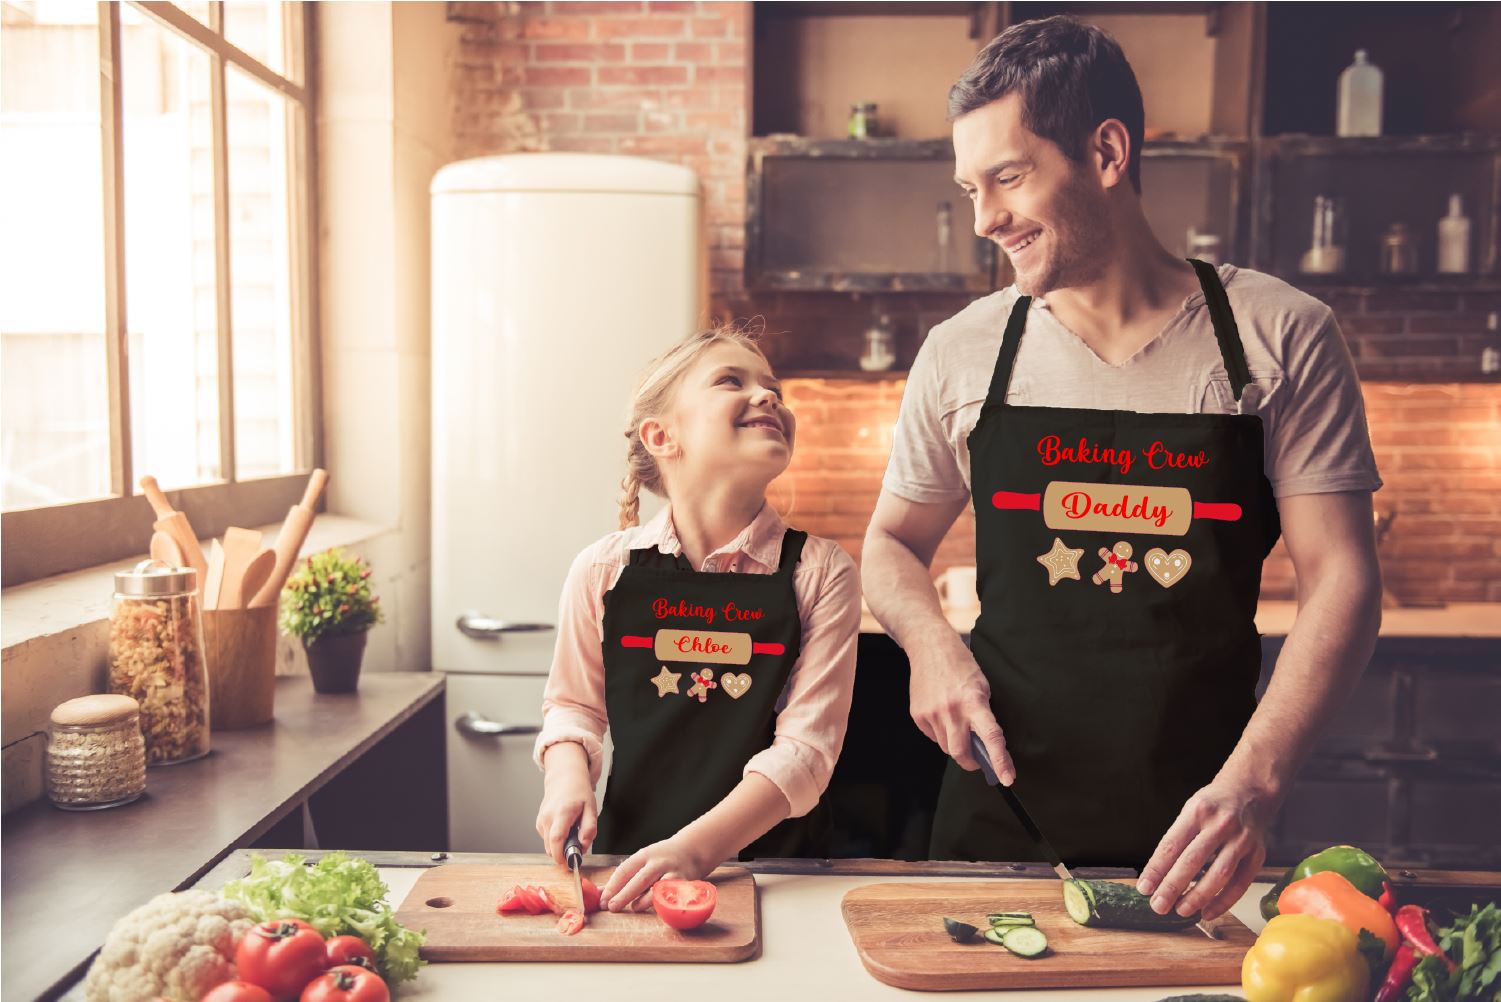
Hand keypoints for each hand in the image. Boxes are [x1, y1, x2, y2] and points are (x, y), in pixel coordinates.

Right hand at [535, 747, 597, 866]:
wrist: (564, 779)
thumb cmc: (578, 792)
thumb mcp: (591, 808)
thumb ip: (589, 828)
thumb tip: (583, 846)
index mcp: (562, 812)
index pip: (556, 839)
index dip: (561, 855)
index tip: (569, 863)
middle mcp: (548, 817)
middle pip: (550, 847)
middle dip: (563, 853)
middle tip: (577, 845)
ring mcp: (541, 820)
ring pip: (548, 845)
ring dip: (560, 846)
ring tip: (572, 833)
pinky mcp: (539, 823)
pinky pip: (547, 839)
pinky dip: (556, 840)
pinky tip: (564, 829)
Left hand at [597, 835, 706, 912]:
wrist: (691, 850)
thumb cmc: (661, 859)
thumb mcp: (642, 861)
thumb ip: (624, 877)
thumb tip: (599, 893)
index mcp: (644, 855)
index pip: (624, 870)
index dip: (612, 886)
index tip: (602, 900)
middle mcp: (658, 863)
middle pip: (638, 880)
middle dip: (623, 896)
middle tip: (611, 907)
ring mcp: (672, 873)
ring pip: (655, 890)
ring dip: (642, 901)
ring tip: (634, 907)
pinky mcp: (684, 884)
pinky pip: (670, 897)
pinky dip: (660, 904)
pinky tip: (654, 907)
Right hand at [908, 635, 1014, 784]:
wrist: (930, 646)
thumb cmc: (961, 665)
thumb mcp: (982, 686)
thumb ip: (983, 715)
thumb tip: (984, 744)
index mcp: (973, 701)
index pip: (990, 737)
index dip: (1000, 761)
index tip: (1007, 778)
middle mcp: (951, 710)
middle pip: (960, 753)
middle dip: (971, 762)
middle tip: (977, 761)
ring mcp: (932, 714)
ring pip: (946, 746)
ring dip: (955, 743)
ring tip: (957, 722)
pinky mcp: (918, 715)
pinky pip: (933, 736)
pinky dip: (941, 732)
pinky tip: (942, 713)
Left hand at [1135, 773, 1278, 922]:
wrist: (1251, 791)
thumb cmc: (1214, 805)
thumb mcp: (1190, 811)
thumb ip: (1177, 839)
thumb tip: (1156, 876)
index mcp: (1197, 811)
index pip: (1172, 844)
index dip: (1156, 869)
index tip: (1144, 888)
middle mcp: (1221, 824)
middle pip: (1193, 860)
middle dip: (1173, 886)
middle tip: (1158, 905)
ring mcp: (1242, 840)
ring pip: (1219, 875)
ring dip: (1198, 897)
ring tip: (1180, 910)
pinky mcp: (1258, 855)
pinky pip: (1240, 884)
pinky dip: (1223, 902)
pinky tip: (1207, 912)